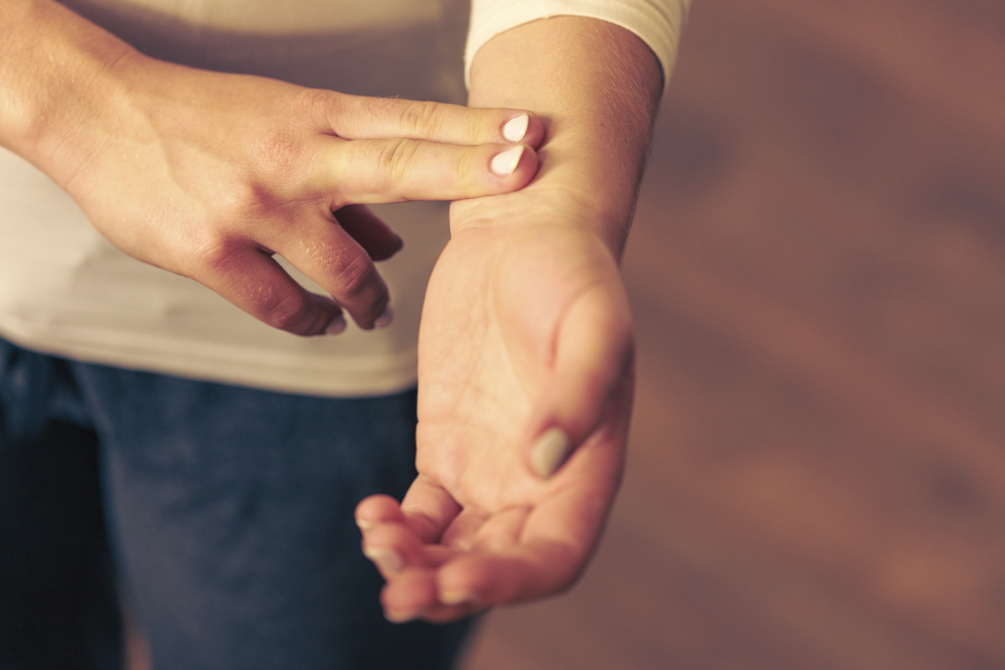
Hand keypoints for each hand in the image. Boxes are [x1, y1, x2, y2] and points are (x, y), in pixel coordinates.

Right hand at [41, 52, 541, 334]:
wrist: (98, 113)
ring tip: (373, 312)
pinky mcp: (210, 252)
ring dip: (373, 300)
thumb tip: (397, 245)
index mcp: (314, 115)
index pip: (409, 120)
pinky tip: (318, 321)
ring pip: (347, 268)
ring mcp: (254, 205)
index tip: (531, 132)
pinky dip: (312, 321)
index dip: (472, 129)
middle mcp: (293, 156)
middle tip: (524, 174)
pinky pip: (285, 307)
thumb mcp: (282, 130)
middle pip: (397, 164)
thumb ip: (346, 184)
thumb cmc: (204, 121)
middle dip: (467, 171)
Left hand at [356, 190, 633, 621]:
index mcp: (587, 466)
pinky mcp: (447, 445)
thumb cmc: (571, 271)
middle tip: (397, 591)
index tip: (454, 577)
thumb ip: (578, 393)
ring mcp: (491, 466)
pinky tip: (369, 515)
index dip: (508, 583)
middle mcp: (540, 481)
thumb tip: (544, 464)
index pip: (555, 556)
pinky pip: (422, 513)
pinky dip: (396, 529)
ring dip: (415, 567)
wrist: (520, 230)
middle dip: (448, 589)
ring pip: (453, 548)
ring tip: (376, 542)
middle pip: (496, 566)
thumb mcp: (591, 322)